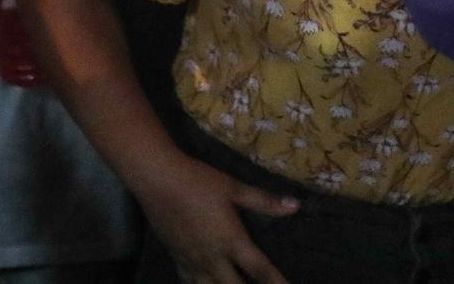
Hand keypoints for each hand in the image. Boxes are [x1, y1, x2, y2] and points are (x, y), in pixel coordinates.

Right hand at [133, 153, 296, 283]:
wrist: (158, 181)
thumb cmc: (199, 181)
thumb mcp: (234, 188)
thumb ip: (264, 201)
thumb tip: (295, 206)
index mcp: (231, 241)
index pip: (260, 270)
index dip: (277, 283)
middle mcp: (213, 258)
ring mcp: (193, 262)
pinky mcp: (177, 259)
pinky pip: (191, 283)